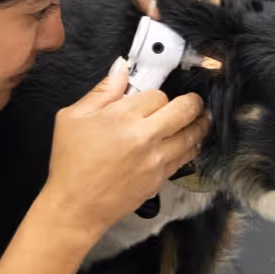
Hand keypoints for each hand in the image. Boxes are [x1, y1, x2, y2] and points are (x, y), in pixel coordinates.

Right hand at [39, 59, 209, 237]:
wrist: (76, 206)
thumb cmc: (71, 163)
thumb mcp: (72, 118)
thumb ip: (102, 91)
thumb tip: (121, 68)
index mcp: (122, 117)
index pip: (157, 95)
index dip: (157, 95)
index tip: (152, 100)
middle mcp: (144, 137)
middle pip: (184, 110)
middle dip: (194, 102)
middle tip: (195, 101)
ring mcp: (155, 159)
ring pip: (191, 134)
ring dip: (200, 123)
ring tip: (204, 118)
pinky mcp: (160, 178)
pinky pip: (186, 157)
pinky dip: (192, 146)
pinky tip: (192, 141)